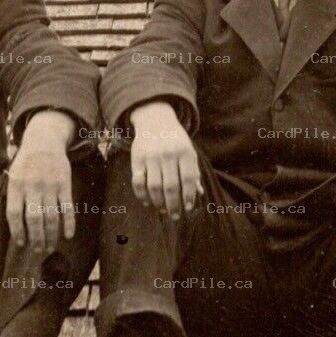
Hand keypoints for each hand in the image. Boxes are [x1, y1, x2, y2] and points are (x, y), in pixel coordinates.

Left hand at [6, 110, 76, 251]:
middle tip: (37, 251)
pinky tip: (68, 236)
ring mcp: (50, 186)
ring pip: (51, 217)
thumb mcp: (13, 175)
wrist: (44, 141)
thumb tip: (16, 226)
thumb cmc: (26, 163)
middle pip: (34, 219)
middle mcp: (33, 187)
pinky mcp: (64, 185)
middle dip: (36, 238)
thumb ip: (13, 197)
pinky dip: (69, 223)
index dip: (17, 231)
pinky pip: (67, 208)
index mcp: (16, 185)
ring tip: (49, 247)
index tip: (21, 243)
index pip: (15, 214)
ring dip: (50, 235)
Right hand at [129, 99, 200, 220]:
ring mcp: (151, 156)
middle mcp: (168, 154)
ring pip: (154, 186)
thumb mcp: (189, 152)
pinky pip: (138, 181)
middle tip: (175, 216)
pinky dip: (141, 195)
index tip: (189, 208)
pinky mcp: (137, 159)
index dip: (189, 196)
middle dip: (174, 205)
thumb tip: (198, 194)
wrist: (155, 120)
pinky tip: (147, 202)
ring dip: (158, 203)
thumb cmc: (176, 141)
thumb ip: (193, 172)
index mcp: (184, 152)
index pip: (188, 179)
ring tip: (163, 210)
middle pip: (171, 186)